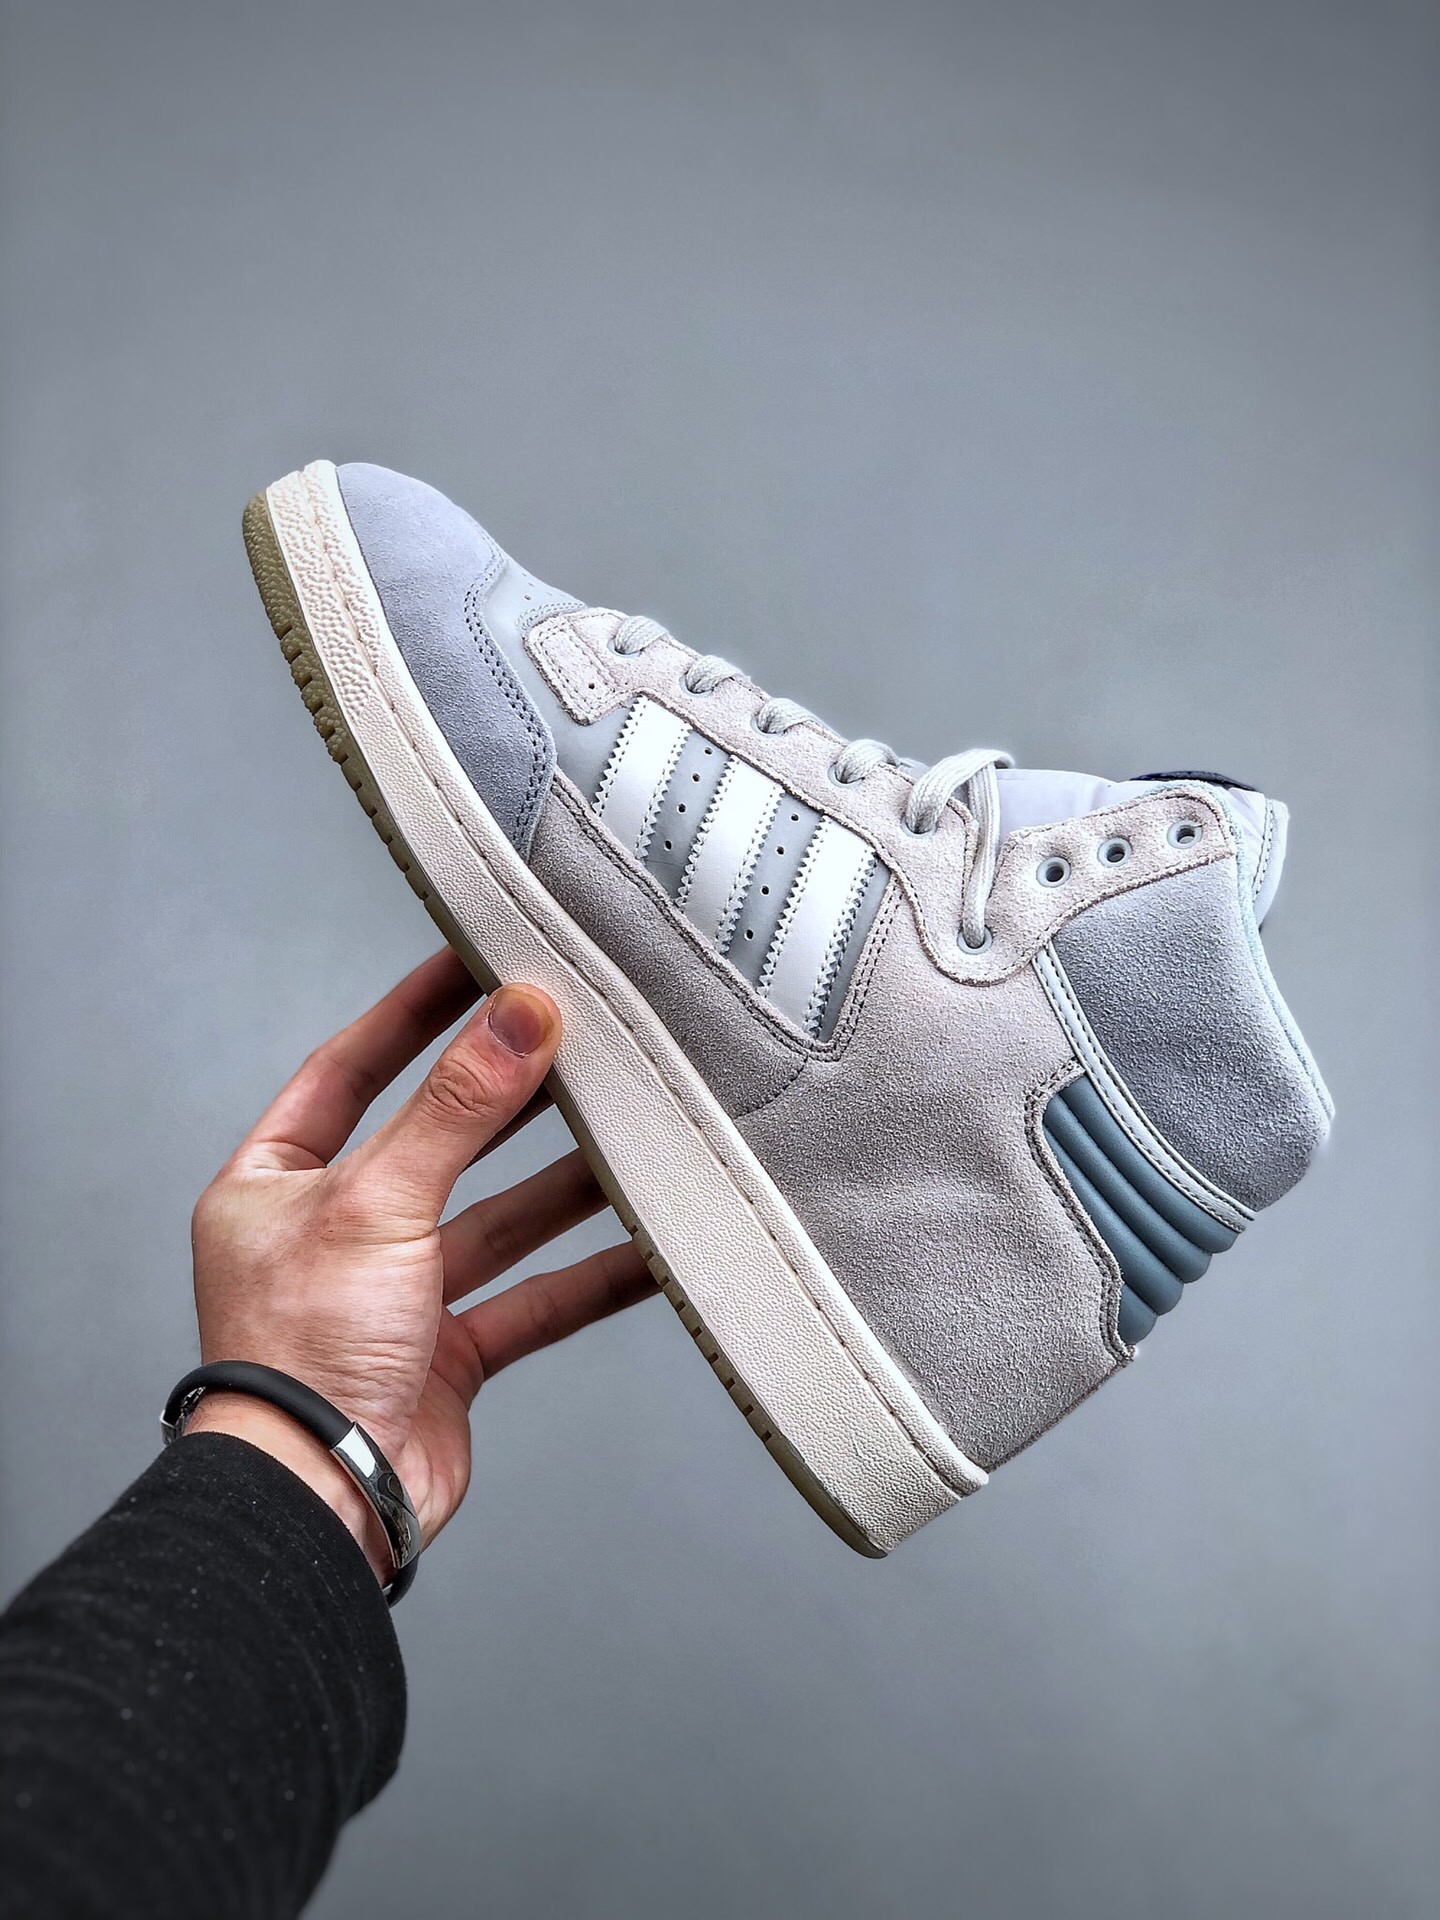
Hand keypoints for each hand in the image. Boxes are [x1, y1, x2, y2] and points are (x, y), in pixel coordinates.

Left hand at [186, 949, 654, 1579]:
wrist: (321, 1506)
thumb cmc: (299, 1359)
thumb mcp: (375, 1202)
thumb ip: (455, 1108)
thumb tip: (519, 1015)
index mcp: (275, 1185)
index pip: (349, 1070)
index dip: (413, 1014)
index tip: (474, 961)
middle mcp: (332, 1235)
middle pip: (438, 1141)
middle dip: (509, 1096)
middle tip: (578, 1038)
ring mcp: (393, 1297)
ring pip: (497, 1219)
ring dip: (565, 1182)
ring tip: (633, 1129)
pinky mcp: (446, 1355)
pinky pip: (532, 1299)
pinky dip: (590, 1274)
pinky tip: (649, 1246)